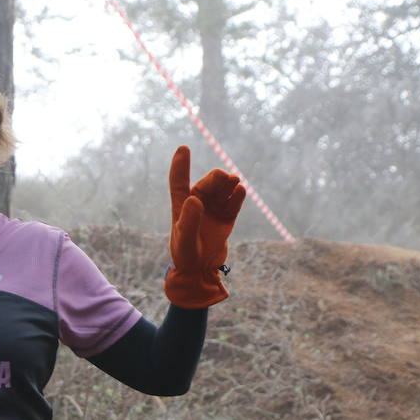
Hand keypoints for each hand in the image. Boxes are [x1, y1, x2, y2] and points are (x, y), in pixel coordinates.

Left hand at [164, 145, 246, 308]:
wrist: (200, 271)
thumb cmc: (186, 256)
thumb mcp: (185, 241)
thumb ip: (189, 222)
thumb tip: (195, 200)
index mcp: (181, 206)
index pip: (179, 181)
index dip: (181, 165)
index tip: (184, 148)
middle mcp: (197, 203)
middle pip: (208, 183)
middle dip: (216, 178)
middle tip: (227, 179)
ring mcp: (213, 210)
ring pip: (222, 190)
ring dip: (228, 184)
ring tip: (235, 183)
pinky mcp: (226, 218)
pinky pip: (232, 203)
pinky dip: (237, 196)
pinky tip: (240, 190)